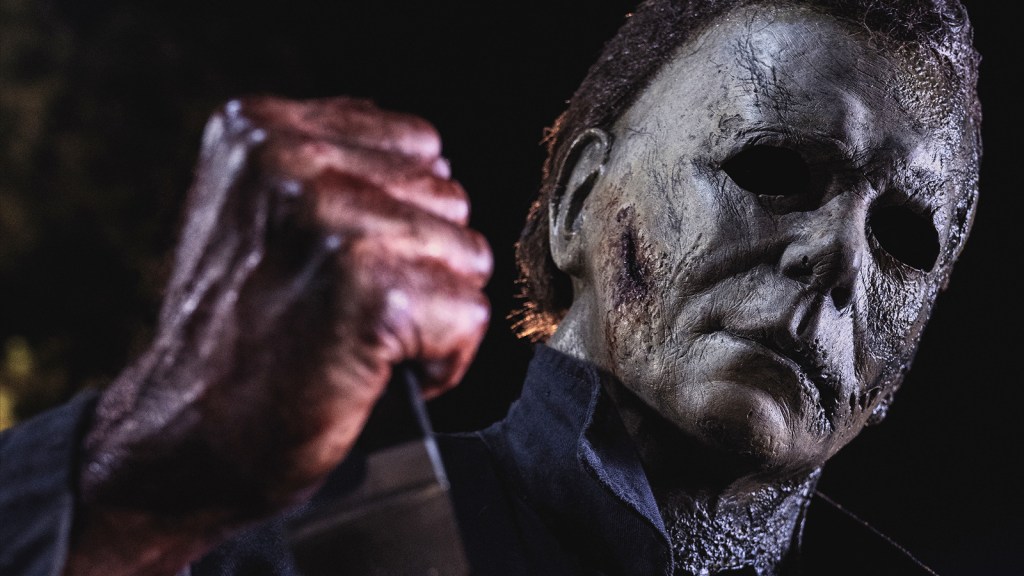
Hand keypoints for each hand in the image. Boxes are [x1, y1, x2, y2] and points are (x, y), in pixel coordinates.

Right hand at [67, 96, 491, 574]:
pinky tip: (373, 370)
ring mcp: (331, 219)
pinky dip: (442, 361)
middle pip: (449, 196)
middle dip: (419, 263)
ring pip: (466, 253)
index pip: (418, 144)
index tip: (340, 268)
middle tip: (344, 311)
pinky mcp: (370, 287)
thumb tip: (431, 165)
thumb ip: (337, 170)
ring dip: (430, 309)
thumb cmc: (238, 341)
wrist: (188, 443)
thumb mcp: (261, 217)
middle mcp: (293, 158)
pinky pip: (470, 315)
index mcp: (263, 127)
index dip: (401, 219)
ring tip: (355, 337)